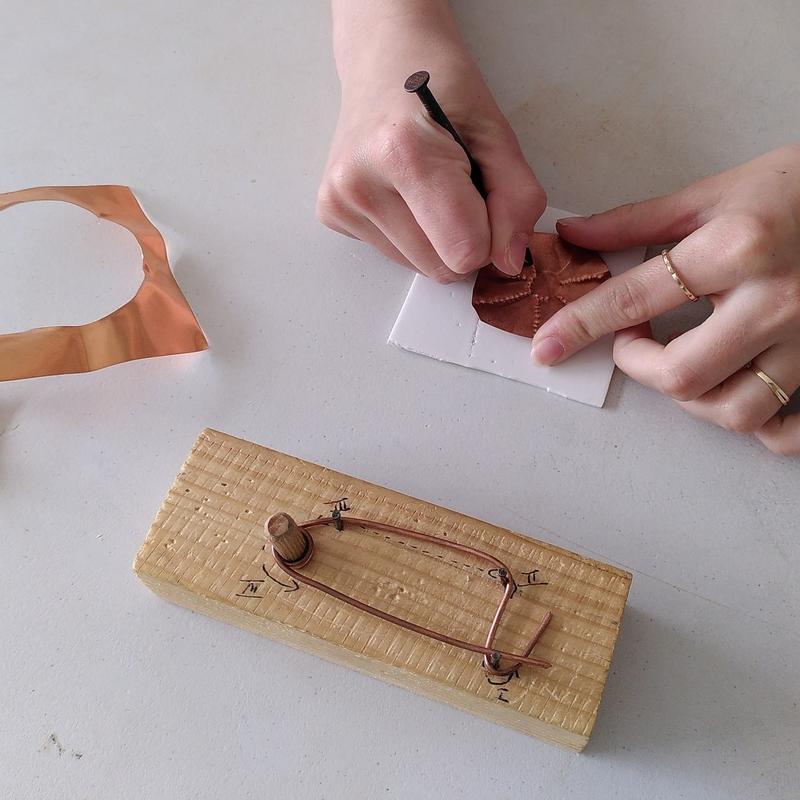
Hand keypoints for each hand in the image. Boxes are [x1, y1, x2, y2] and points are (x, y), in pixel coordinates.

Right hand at [317, 0, 544, 282]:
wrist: (385, 57)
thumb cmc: (443, 85)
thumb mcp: (497, 134)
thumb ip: (517, 201)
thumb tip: (509, 263)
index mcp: (404, 154)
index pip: (464, 252)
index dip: (490, 234)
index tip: (484, 196)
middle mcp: (360, 183)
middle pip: (441, 268)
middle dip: (462, 238)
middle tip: (457, 186)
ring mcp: (339, 201)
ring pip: (418, 268)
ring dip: (436, 239)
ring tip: (427, 185)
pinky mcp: (330, 214)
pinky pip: (394, 256)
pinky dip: (411, 233)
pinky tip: (403, 191)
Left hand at [530, 144, 799, 455]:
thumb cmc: (797, 188)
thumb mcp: (716, 192)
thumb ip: (638, 220)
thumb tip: (573, 236)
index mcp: (735, 248)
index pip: (634, 298)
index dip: (580, 325)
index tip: (545, 347)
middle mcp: (773, 301)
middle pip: (682, 375)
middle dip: (639, 367)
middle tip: (635, 344)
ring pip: (733, 411)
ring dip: (690, 399)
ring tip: (684, 364)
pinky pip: (788, 432)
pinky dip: (757, 429)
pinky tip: (737, 397)